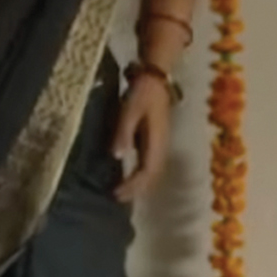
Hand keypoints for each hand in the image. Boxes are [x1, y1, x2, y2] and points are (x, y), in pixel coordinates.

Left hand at [111, 68, 173, 203]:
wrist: (156, 79)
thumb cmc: (142, 93)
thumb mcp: (129, 111)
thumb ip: (124, 133)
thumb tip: (117, 157)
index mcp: (156, 142)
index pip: (146, 172)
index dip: (132, 185)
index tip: (115, 193)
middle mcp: (161, 147)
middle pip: (152, 177)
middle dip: (136, 190)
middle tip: (117, 198)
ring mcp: (160, 144)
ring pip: (152, 172)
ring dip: (139, 184)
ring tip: (123, 192)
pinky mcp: (155, 140)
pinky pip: (150, 164)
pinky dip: (140, 174)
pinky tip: (129, 175)